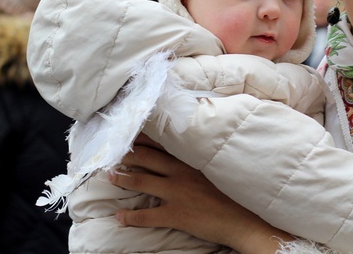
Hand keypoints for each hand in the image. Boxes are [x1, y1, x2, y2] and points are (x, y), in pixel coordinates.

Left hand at [108, 133, 290, 253]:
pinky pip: (147, 216)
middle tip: (112, 152)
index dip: (143, 138)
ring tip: (109, 176)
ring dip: (122, 178)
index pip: (163, 142)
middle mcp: (181, 172)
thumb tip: (192, 143)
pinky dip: (130, 216)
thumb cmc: (234, 192)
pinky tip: (119, 216)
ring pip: (141, 181)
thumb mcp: (219, 167)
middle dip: (127, 154)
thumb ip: (203, 155)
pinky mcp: (176, 214)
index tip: (129, 133)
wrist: (243, 219)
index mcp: (192, 159)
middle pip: (147, 158)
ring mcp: (177, 193)